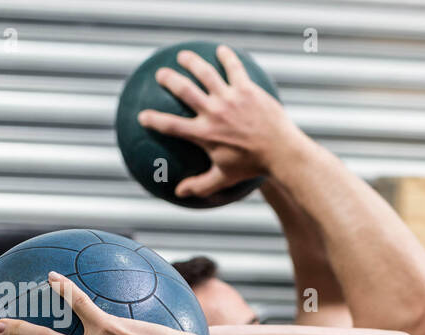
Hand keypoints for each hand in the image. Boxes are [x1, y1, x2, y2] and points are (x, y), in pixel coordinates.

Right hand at [137, 45, 299, 200]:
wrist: (282, 153)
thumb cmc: (253, 167)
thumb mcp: (224, 178)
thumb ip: (200, 185)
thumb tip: (179, 194)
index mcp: (204, 134)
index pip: (170, 125)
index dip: (153, 119)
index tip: (142, 116)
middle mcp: (213, 112)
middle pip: (183, 89)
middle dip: (168, 79)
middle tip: (160, 74)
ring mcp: (230, 98)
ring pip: (205, 72)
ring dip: (191, 61)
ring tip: (184, 56)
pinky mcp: (247, 89)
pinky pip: (234, 68)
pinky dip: (227, 57)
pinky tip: (222, 50)